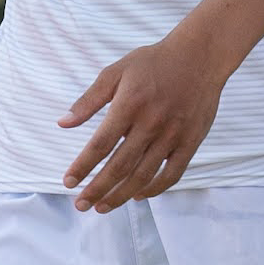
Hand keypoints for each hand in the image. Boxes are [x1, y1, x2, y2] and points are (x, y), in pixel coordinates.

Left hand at [55, 18, 234, 209]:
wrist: (200, 57)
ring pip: (144, 175)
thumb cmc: (154, 62)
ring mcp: (173, 135)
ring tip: (103, 207)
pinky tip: (138, 194)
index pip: (100, 144)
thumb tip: (63, 123)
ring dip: (121, 195)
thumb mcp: (116, 72)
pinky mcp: (190, 142)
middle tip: (80, 205)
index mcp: (129, 105)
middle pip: (119, 166)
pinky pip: (172, 173)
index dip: (82, 166)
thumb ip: (89, 100)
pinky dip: (154, 189)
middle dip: (97, 189)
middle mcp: (151, 123)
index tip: (68, 182)